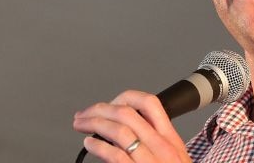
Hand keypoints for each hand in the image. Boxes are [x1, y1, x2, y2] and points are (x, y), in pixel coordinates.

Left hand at [73, 91, 190, 162]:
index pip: (150, 103)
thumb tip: (122, 129)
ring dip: (93, 124)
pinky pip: (115, 155)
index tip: (110, 102)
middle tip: (85, 114)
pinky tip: (89, 144)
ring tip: (82, 126)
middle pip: (126, 113)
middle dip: (99, 109)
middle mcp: (162, 148)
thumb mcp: (172, 158)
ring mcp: (151, 161)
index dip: (126, 97)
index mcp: (170, 140)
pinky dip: (97, 146)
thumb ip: (153, 141)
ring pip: (118, 130)